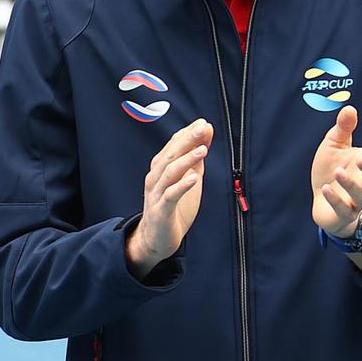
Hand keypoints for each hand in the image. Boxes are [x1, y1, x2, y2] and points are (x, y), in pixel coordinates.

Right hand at [125, 118, 212, 278]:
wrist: (157, 238)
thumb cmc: (173, 206)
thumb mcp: (188, 178)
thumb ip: (195, 158)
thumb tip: (205, 133)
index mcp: (161, 169)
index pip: (173, 146)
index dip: (187, 134)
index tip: (203, 123)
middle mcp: (156, 178)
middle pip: (170, 155)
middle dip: (186, 140)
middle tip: (202, 127)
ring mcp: (157, 194)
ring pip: (169, 173)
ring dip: (186, 160)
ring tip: (203, 150)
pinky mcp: (161, 210)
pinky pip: (170, 196)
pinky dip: (182, 186)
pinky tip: (194, 178)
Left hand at [310, 105, 361, 236]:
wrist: (322, 201)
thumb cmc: (331, 170)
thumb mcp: (334, 146)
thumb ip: (343, 129)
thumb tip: (350, 108)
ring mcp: (355, 201)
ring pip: (361, 195)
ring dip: (351, 184)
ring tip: (338, 172)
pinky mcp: (343, 213)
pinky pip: (343, 209)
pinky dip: (336, 199)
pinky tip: (327, 189)